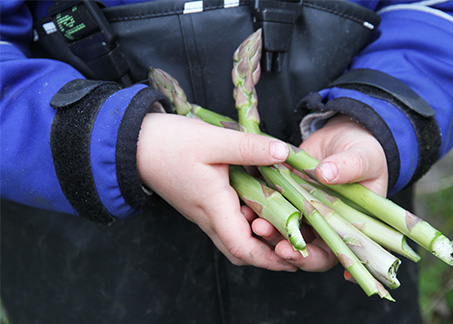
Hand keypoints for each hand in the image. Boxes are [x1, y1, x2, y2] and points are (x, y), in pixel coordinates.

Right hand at [137, 113, 295, 270]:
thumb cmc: (169, 143)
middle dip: (269, 253)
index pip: (242, 247)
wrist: (135, 143)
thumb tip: (284, 153)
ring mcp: (204, 212)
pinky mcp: (203, 202)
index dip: (269, 258)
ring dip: (260, 235)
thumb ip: (249, 148)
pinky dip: (249, 219)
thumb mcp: (213, 140)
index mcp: (213, 207)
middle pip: (241, 249)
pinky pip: (229, 221)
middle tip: (295, 242)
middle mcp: (208, 217)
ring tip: (286, 222)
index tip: (294, 257)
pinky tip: (264, 202)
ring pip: (235, 235)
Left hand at [253, 114, 388, 271]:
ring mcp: (303, 212)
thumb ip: (349, 167)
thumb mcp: (363, 158)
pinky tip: (246, 199)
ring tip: (252, 215)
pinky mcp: (287, 196)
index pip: (329, 254)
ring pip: (282, 228)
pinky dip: (259, 204)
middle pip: (300, 246)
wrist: (344, 137)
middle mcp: (323, 226)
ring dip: (266, 225)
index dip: (310, 258)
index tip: (291, 251)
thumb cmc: (364, 153)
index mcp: (348, 229)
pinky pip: (272, 205)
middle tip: (261, 229)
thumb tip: (327, 173)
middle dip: (278, 242)